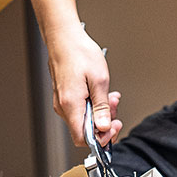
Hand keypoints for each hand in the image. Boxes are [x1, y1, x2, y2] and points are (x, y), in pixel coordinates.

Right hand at [46, 24, 122, 145]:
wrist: (63, 37)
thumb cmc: (79, 52)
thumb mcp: (99, 80)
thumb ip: (102, 107)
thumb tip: (104, 127)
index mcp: (71, 105)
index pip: (83, 139)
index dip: (100, 139)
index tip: (113, 127)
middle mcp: (63, 106)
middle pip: (84, 129)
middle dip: (104, 121)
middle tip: (115, 106)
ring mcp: (62, 101)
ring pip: (83, 118)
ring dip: (100, 111)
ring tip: (111, 96)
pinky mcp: (64, 95)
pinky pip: (79, 107)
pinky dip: (92, 103)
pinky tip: (100, 92)